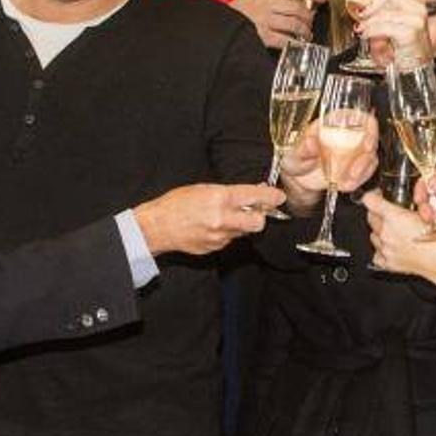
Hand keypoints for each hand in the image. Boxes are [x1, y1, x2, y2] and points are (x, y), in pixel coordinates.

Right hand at [133, 183, 283, 254]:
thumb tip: (251, 192)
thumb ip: (229, 192)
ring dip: (242, 225)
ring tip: (226, 217)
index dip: (271, 196)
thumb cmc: (176, 204)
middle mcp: (222, 219)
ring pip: (244, 232)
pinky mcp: (215, 247)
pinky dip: (228, 233)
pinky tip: (214, 227)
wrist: (157, 227)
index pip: (255, 197)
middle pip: (258, 223)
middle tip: (256, 211)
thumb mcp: (203, 188)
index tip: (278, 196)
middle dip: (261, 217)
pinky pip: (230, 240)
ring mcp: (219, 236)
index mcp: (220, 198)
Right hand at [231, 0, 325, 47]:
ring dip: (305, 30)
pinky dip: (295, 42)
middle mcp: (266, 3)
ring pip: (295, 24)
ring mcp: (265, 20)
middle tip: (311, 20)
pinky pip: (286, 40)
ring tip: (306, 33)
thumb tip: (299, 2)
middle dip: (309, 16)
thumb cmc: (238, 12)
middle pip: (298, 8)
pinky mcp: (263, 36)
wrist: (219, 25)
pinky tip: (298, 43)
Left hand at [279, 117, 379, 209]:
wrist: (297, 177)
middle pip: (370, 140)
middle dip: (365, 159)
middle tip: (353, 172)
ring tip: (345, 181)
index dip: (369, 129)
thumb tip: (311, 142)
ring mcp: (354, 151)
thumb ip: (302, 147)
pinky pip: (365, 173)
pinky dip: (358, 181)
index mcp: (336, 121)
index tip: (366, 145)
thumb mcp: (294, 151)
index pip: (361, 118)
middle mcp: (349, 134)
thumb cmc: (295, 156)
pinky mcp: (355, 167)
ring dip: (361, 173)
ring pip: (370, 158)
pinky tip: (345, 184)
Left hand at [357, 0, 434, 63]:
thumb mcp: (388, 25)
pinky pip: (383, 24)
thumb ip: (378, 11)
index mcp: (417, 1)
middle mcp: (420, 7)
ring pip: (385, 5)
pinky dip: (370, 29)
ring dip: (369, 18)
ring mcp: (417, 18)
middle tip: (362, 13)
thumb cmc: (403, 52)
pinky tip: (366, 34)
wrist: (414, 75)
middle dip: (371, 0)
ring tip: (363, 27)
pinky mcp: (411, 32)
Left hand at [364, 191, 435, 285]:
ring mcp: (385, 248)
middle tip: (389, 214)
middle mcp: (386, 232)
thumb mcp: (426, 211)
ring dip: (380, 231)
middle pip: (370, 217)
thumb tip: (403, 202)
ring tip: (394, 231)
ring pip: (373, 235)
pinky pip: (377, 253)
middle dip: (377, 213)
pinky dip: (381, 249)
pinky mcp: (388, 263)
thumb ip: (411, 205)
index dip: (373, 195)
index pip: (369, 200)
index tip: (378, 196)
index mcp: (394, 216)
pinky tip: (391, 247)